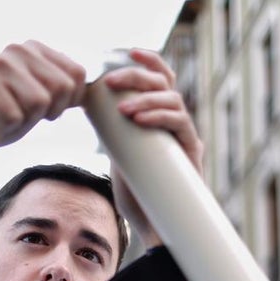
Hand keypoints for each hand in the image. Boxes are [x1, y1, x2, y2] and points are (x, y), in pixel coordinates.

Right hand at [0, 41, 86, 181]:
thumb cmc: (14, 115)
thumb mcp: (48, 98)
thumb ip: (68, 87)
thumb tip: (100, 85)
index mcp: (37, 48)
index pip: (78, 74)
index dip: (69, 101)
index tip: (48, 106)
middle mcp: (19, 48)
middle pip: (61, 87)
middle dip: (49, 111)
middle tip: (26, 112)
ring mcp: (0, 62)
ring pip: (39, 102)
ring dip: (28, 119)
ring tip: (11, 113)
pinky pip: (16, 116)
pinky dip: (9, 126)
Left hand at [101, 48, 203, 248]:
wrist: (157, 228)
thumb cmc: (138, 196)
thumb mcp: (119, 155)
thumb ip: (112, 132)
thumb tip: (86, 105)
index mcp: (161, 118)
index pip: (161, 79)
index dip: (148, 61)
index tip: (127, 51)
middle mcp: (176, 123)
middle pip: (165, 83)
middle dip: (137, 76)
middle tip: (111, 82)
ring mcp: (185, 137)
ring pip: (173, 100)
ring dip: (146, 98)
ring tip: (124, 109)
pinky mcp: (192, 153)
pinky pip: (180, 124)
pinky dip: (159, 116)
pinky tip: (140, 117)